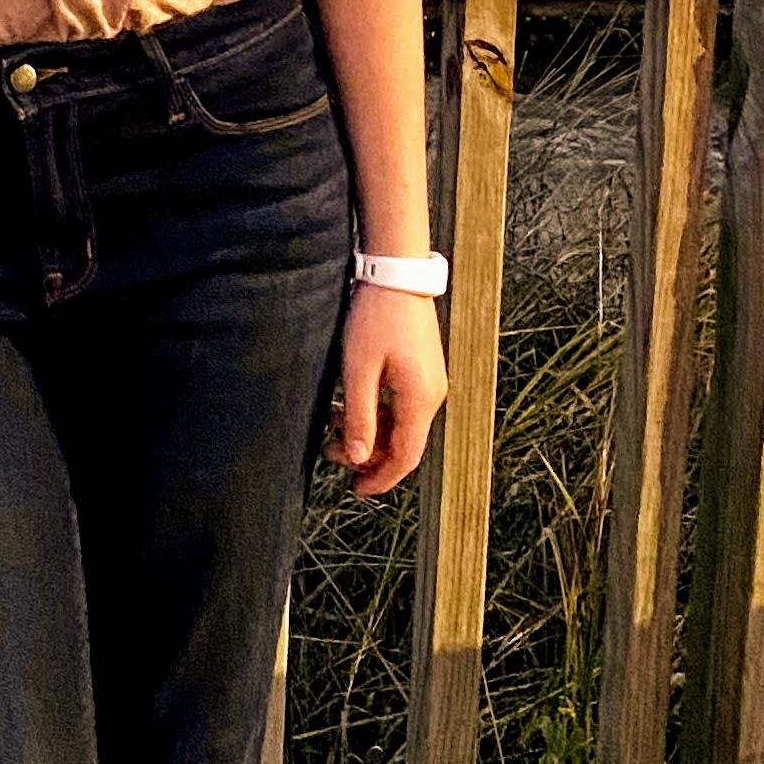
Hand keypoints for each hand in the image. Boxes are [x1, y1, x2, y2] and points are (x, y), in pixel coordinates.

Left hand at [336, 285, 446, 498]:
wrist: (397, 273)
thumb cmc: (376, 317)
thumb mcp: (359, 370)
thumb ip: (358, 416)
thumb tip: (357, 458)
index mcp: (421, 400)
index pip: (406, 457)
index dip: (381, 479)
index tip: (356, 491)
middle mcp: (432, 395)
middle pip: (404, 444)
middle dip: (369, 456)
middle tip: (331, 454)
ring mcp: (430, 382)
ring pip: (401, 425)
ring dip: (370, 432)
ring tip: (332, 427)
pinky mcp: (422, 369)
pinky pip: (401, 406)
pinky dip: (377, 414)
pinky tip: (349, 405)